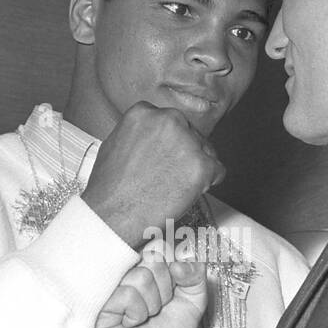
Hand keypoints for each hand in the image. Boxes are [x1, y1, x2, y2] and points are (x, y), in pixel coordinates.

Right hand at [82, 102, 224, 247]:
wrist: (112, 216)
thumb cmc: (109, 188)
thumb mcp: (114, 144)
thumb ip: (138, 134)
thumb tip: (151, 138)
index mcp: (144, 112)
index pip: (170, 122)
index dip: (170, 143)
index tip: (166, 156)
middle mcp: (168, 120)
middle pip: (191, 133)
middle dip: (185, 153)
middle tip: (171, 174)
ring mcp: (187, 142)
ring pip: (206, 151)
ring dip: (196, 168)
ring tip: (175, 186)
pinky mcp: (202, 166)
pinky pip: (218, 171)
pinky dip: (208, 183)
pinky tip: (189, 192)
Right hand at [95, 253, 207, 327]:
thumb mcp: (194, 302)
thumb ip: (196, 277)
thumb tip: (181, 263)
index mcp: (146, 268)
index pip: (162, 248)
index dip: (174, 271)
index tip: (173, 292)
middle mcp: (127, 274)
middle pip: (153, 260)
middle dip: (165, 290)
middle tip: (158, 309)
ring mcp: (112, 288)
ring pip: (140, 277)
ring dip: (151, 305)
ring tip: (144, 318)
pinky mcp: (100, 306)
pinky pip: (125, 295)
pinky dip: (136, 313)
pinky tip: (131, 324)